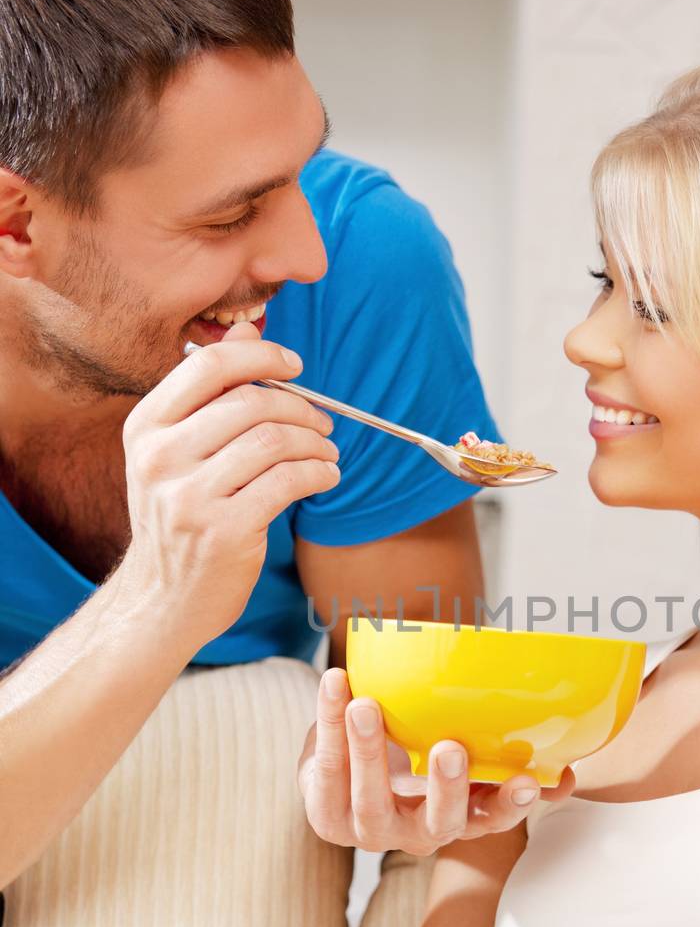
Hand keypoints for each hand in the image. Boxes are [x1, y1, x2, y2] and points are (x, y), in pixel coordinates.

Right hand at [117, 324, 340, 651]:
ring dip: (316, 443)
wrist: (164, 598)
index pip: (208, 366)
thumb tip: (248, 328)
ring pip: (274, 441)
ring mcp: (189, 496)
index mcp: (145, 427)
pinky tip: (326, 477)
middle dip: (300, 407)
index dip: (261, 356)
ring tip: (328, 454)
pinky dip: (319, 473)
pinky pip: (289, 482)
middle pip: (250, 402)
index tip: (296, 366)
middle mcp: (160, 458)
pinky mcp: (225, 530)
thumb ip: (210, 393)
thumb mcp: (177, 452)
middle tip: (323, 424)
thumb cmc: (180, 517)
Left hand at [298, 666, 576, 853]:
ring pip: (370, 798)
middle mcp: (418, 834)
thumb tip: (565, 767)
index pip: (492, 820)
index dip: (509, 805)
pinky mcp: (327, 815)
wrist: (344, 772)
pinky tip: (336, 685)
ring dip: (368, 749)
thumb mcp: (461, 761)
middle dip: (444, 788)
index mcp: (459, 819)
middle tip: (450, 747)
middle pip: (437, 822)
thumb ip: (504, 758)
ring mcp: (370, 830)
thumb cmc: (415, 757)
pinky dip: (329, 722)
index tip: (525, 780)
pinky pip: (326, 768)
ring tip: (365, 705)